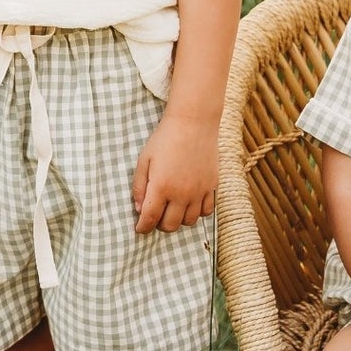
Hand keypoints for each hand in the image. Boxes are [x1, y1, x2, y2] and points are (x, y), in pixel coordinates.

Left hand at [131, 109, 216, 233]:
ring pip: (189, 221)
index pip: (150, 218)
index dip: (143, 227)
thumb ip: (139, 186)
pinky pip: (206, 211)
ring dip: (178, 219)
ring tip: (172, 208)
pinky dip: (197, 212)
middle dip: (159, 225)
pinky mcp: (212, 186)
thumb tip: (138, 208)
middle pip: (170, 225)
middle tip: (155, 216)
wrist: (193, 122)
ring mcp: (199, 191)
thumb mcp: (144, 159)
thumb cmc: (165, 138)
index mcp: (161, 186)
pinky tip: (189, 203)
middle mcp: (181, 193)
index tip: (140, 228)